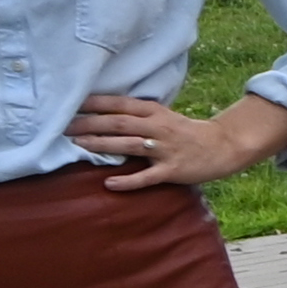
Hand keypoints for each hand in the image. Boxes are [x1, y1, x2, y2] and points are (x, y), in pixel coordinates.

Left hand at [65, 90, 286, 189]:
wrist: (222, 146)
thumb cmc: (186, 132)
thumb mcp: (163, 116)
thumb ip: (137, 115)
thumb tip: (102, 115)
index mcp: (154, 112)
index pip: (119, 104)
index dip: (94, 104)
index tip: (70, 104)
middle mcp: (158, 128)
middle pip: (118, 123)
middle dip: (89, 124)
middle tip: (64, 127)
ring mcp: (165, 149)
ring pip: (128, 145)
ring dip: (102, 144)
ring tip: (78, 145)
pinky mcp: (172, 170)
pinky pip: (146, 177)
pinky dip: (127, 181)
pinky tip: (109, 183)